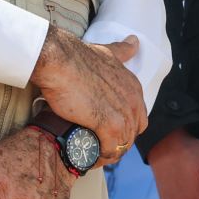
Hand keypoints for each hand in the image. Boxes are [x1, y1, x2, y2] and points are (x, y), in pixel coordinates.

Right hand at [31, 27, 146, 158]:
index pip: (138, 117)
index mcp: (134, 87)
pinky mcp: (109, 125)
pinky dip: (101, 157)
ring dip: (109, 153)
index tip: (107, 132)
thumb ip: (122, 50)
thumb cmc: (78, 56)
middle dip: (118, 142)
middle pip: (132, 133)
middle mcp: (134, 101)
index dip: (124, 127)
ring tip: (91, 154)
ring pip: (123, 144)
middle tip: (98, 145)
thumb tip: (134, 41)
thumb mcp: (107, 52)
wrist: (60, 61)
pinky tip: (88, 157)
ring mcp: (123, 114)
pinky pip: (111, 150)